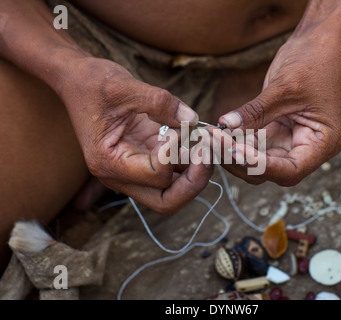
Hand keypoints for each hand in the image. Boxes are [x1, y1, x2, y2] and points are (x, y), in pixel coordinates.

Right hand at [60, 57, 212, 214]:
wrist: (78, 80)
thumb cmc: (91, 83)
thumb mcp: (124, 86)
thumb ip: (160, 103)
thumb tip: (193, 120)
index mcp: (108, 162)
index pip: (155, 176)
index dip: (175, 155)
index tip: (179, 129)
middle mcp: (122, 174)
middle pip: (166, 201)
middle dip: (194, 183)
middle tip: (209, 154)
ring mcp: (135, 168)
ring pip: (174, 189)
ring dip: (197, 171)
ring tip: (209, 142)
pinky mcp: (146, 156)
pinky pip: (174, 169)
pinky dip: (191, 158)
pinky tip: (200, 137)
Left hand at [217, 18, 340, 185]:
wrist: (319, 41)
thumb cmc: (313, 60)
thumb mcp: (283, 87)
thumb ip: (255, 111)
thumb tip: (224, 126)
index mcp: (323, 142)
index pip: (291, 170)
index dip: (261, 166)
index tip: (234, 151)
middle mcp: (308, 149)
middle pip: (271, 170)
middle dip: (241, 160)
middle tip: (214, 142)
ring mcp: (291, 142)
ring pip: (258, 162)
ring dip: (234, 153)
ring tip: (212, 136)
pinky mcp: (276, 132)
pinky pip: (253, 145)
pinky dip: (236, 141)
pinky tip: (219, 131)